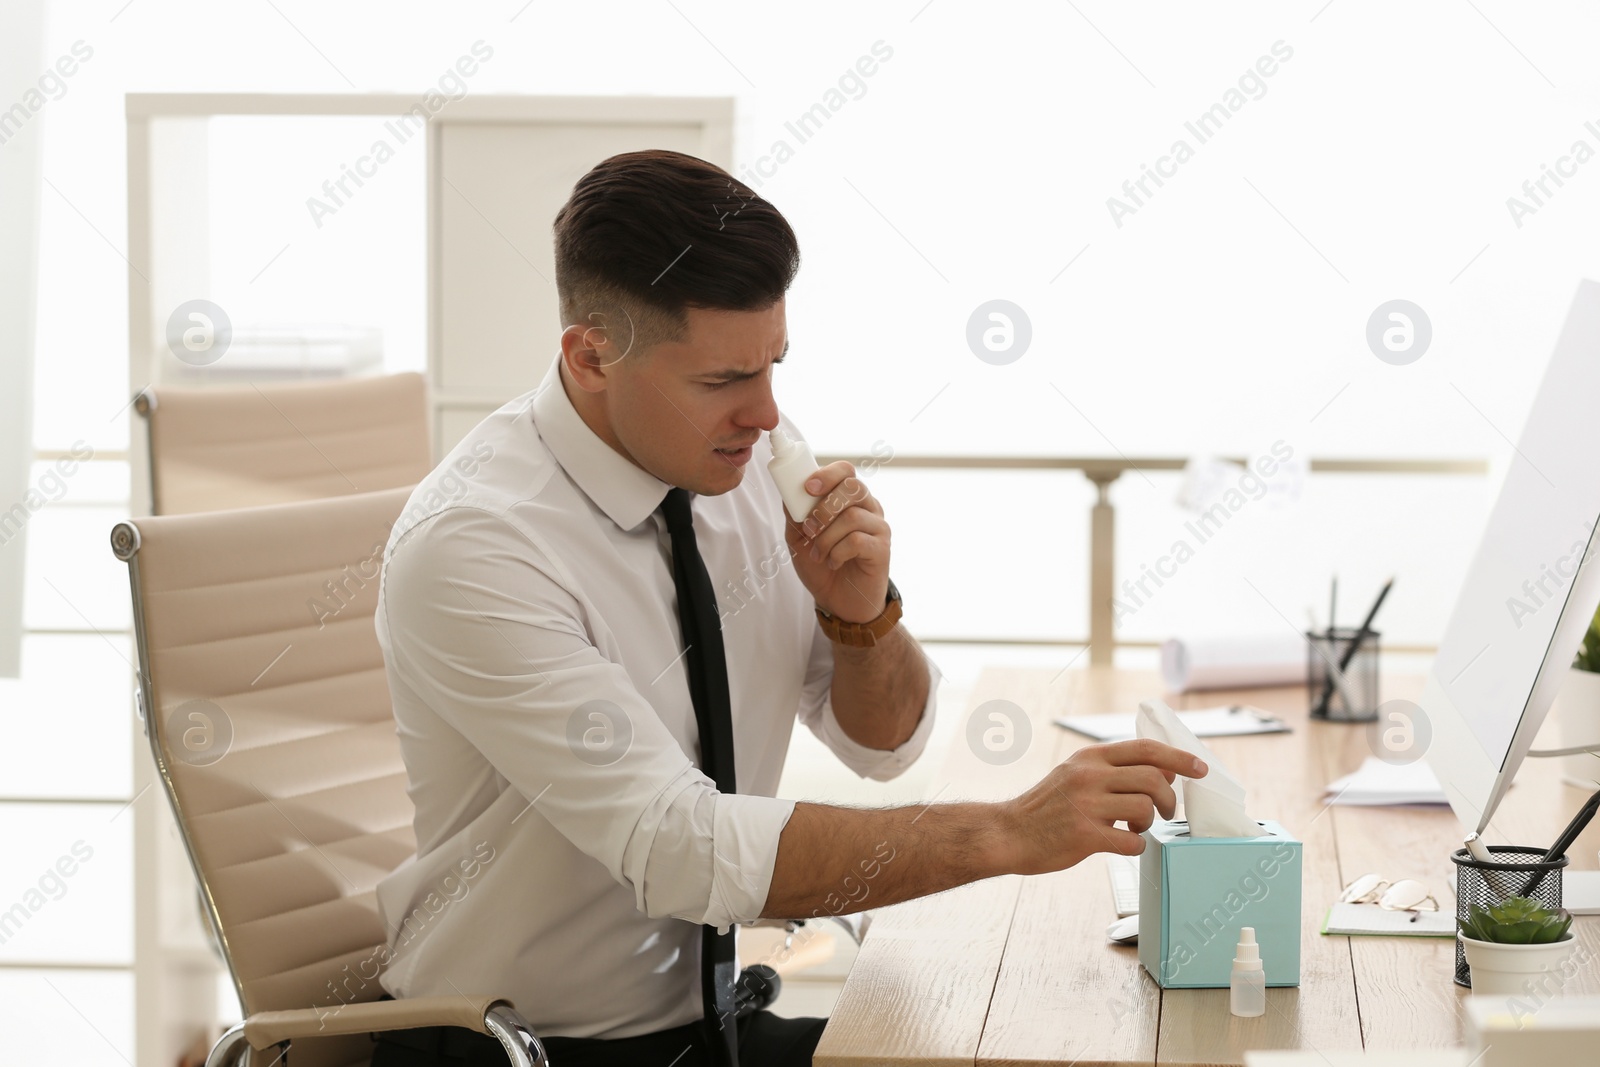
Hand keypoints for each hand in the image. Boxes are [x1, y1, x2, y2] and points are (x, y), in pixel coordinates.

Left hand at [784, 461, 890, 623]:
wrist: (839, 601)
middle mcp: (868, 508)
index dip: (827, 474)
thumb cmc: (821, 566)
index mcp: (849, 499)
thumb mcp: (799, 538)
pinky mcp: (882, 549)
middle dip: (824, 508)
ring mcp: (878, 528)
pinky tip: (833, 562)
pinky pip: (858, 540)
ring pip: (852, 516)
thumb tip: (788, 493)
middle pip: (852, 487)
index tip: (808, 488)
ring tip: (818, 554)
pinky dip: (838, 552)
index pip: (846, 471)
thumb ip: (795, 514)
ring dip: (827, 537)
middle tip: (809, 529)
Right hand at [997, 740, 1206, 874]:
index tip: (1200, 768)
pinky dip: (1135, 846)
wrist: (1009, 833)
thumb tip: (1165, 769)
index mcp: (1090, 756)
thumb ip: (1116, 770)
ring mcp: (1086, 805)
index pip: (1146, 748)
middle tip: (1166, 812)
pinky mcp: (1084, 835)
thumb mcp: (1077, 773)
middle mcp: (1089, 775)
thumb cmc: (1046, 807)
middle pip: (1154, 778)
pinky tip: (1121, 844)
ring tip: (1135, 828)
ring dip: (1151, 823)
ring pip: (1146, 808)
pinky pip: (1131, 841)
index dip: (1180, 758)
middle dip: (1170, 799)